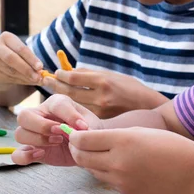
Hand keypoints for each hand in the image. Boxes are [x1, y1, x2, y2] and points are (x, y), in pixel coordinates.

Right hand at [0, 32, 42, 87]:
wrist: (1, 68)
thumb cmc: (17, 57)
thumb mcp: (24, 55)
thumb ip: (32, 62)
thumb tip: (43, 74)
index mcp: (6, 37)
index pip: (20, 48)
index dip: (31, 58)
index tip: (40, 67)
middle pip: (11, 58)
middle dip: (26, 68)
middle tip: (38, 77)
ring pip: (11, 70)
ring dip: (26, 77)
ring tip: (36, 80)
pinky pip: (8, 78)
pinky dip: (21, 81)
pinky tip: (28, 82)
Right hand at [12, 94, 101, 166]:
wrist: (87, 146)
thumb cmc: (88, 130)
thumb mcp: (91, 124)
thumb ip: (86, 125)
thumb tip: (80, 129)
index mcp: (56, 103)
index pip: (55, 104)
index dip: (68, 115)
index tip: (82, 126)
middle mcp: (40, 115)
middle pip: (24, 116)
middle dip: (41, 126)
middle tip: (60, 133)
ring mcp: (33, 134)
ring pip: (20, 133)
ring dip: (37, 139)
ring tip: (57, 142)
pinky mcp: (32, 150)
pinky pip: (17, 154)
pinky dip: (24, 156)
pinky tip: (40, 154)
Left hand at [43, 68, 168, 118]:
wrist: (149, 107)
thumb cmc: (130, 88)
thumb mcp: (111, 76)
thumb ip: (90, 74)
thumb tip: (68, 71)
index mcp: (103, 81)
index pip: (73, 77)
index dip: (60, 75)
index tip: (55, 73)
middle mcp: (100, 97)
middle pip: (68, 92)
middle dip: (54, 85)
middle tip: (44, 80)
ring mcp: (101, 112)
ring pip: (72, 106)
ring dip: (60, 99)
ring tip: (52, 93)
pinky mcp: (101, 122)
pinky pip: (82, 116)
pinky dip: (72, 111)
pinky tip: (66, 109)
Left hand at [68, 127, 193, 193]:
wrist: (190, 171)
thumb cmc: (168, 144)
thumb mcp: (139, 131)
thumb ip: (113, 136)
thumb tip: (89, 138)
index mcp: (122, 141)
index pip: (83, 140)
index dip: (74, 136)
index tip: (74, 133)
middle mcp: (117, 162)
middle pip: (81, 158)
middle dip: (75, 150)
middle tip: (77, 143)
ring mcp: (121, 180)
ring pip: (92, 170)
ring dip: (89, 161)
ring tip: (97, 152)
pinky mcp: (126, 192)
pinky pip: (107, 180)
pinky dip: (106, 171)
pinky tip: (116, 163)